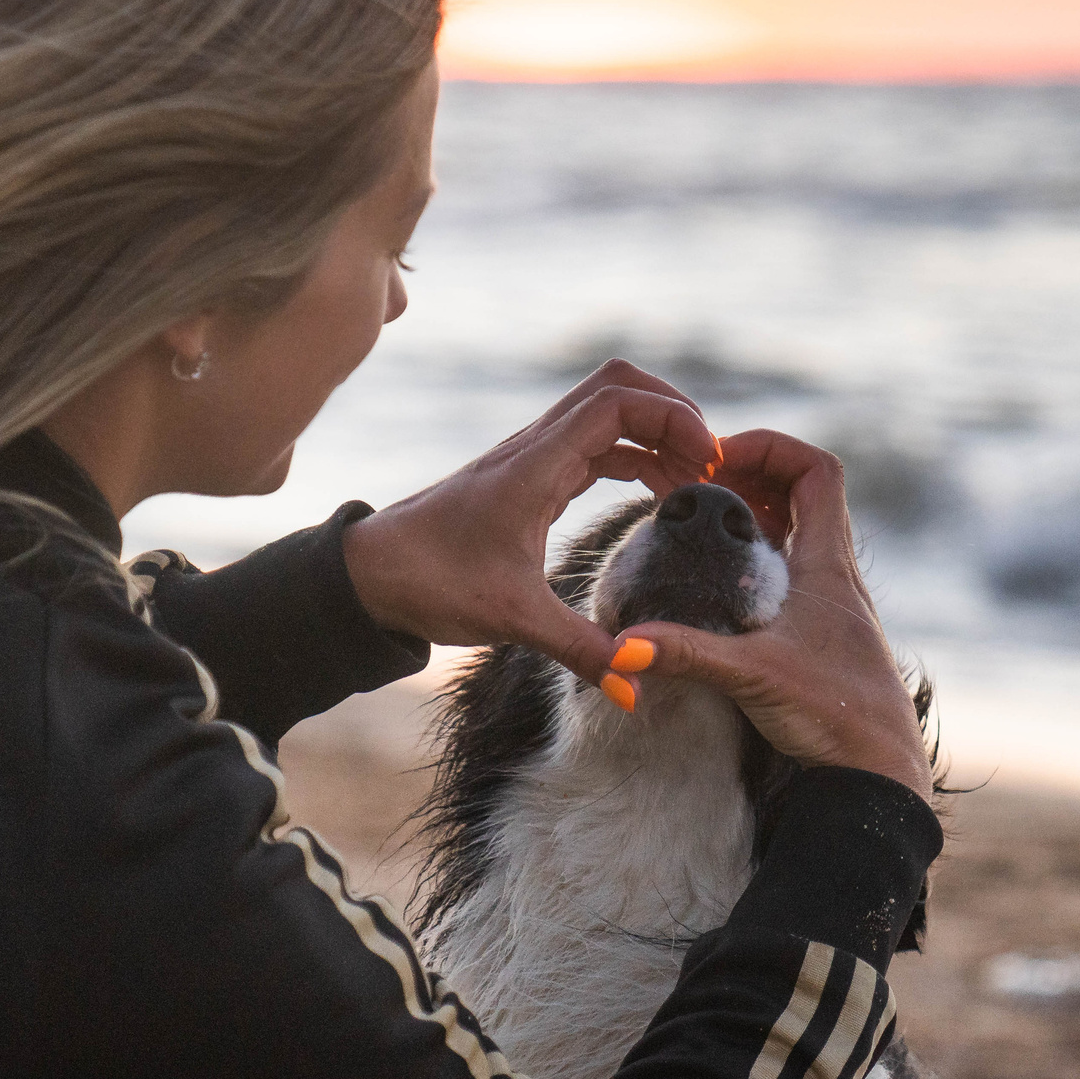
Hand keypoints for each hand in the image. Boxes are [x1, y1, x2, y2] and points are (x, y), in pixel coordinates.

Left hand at [340, 360, 720, 681]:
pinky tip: (656, 492)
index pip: (616, 402)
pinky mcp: (528, 479)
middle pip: (619, 389)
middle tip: (709, 467)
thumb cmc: (431, 583)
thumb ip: (581, 650)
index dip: (672, 417)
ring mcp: (531, 458)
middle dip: (673, 415)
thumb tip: (636, 690)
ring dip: (655, 436)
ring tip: (693, 482)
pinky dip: (632, 457)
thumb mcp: (513, 619)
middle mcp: (535, 447)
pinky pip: (592, 446)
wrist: (370, 577)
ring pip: (606, 414)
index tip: (707, 462)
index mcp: (535, 465)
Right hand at [612, 431, 932, 800]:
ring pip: (800, 531)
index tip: (720, 463)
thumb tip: (622, 648)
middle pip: (805, 492)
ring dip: (757, 515)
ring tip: (707, 522)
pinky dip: (761, 556)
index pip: (817, 470)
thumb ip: (687, 655)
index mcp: (829, 566)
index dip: (772, 449)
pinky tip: (725, 581)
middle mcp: (837, 575)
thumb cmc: (836, 718)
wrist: (880, 774)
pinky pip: (795, 569)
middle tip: (701, 489)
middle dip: (752, 477)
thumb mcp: (752, 677)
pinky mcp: (825, 633)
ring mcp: (834, 604)